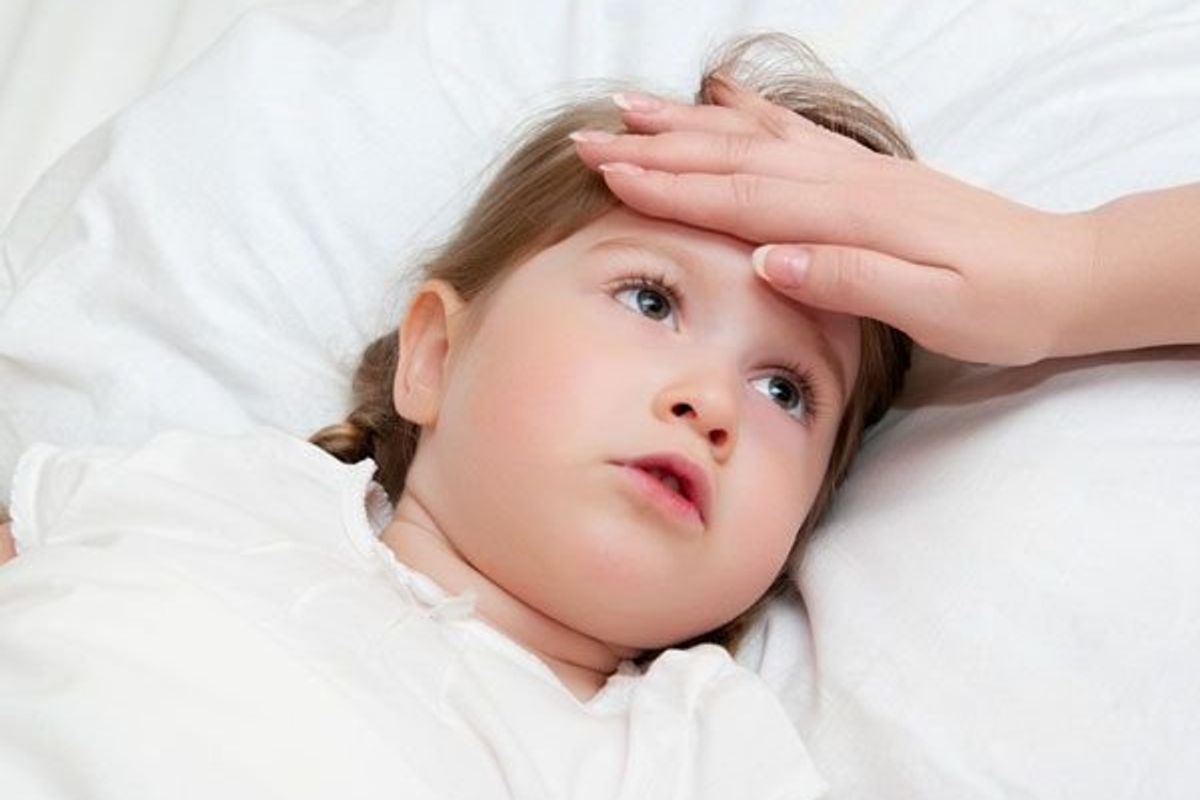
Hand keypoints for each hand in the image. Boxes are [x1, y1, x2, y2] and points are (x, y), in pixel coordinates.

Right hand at [571, 84, 1098, 365]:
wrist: (1064, 275)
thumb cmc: (1000, 305)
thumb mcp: (932, 310)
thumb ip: (850, 278)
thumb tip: (768, 258)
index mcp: (852, 218)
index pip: (742, 198)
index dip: (671, 186)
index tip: (608, 174)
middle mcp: (846, 182)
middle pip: (733, 158)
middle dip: (656, 149)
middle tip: (589, 139)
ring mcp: (855, 172)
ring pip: (754, 138)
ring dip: (687, 125)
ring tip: (631, 110)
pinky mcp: (866, 174)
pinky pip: (794, 134)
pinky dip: (749, 113)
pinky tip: (722, 99)